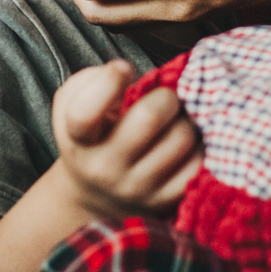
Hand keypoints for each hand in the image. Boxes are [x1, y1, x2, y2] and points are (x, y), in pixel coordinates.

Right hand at [49, 60, 202, 217]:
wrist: (96, 191)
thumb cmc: (92, 134)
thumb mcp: (72, 105)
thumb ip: (92, 81)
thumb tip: (125, 72)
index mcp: (78, 139)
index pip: (85, 114)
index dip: (108, 82)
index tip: (122, 69)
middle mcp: (104, 168)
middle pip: (150, 117)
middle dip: (165, 96)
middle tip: (164, 97)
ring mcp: (137, 188)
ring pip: (181, 138)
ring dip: (186, 120)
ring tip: (176, 120)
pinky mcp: (165, 201)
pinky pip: (198, 163)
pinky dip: (198, 146)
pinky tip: (185, 141)